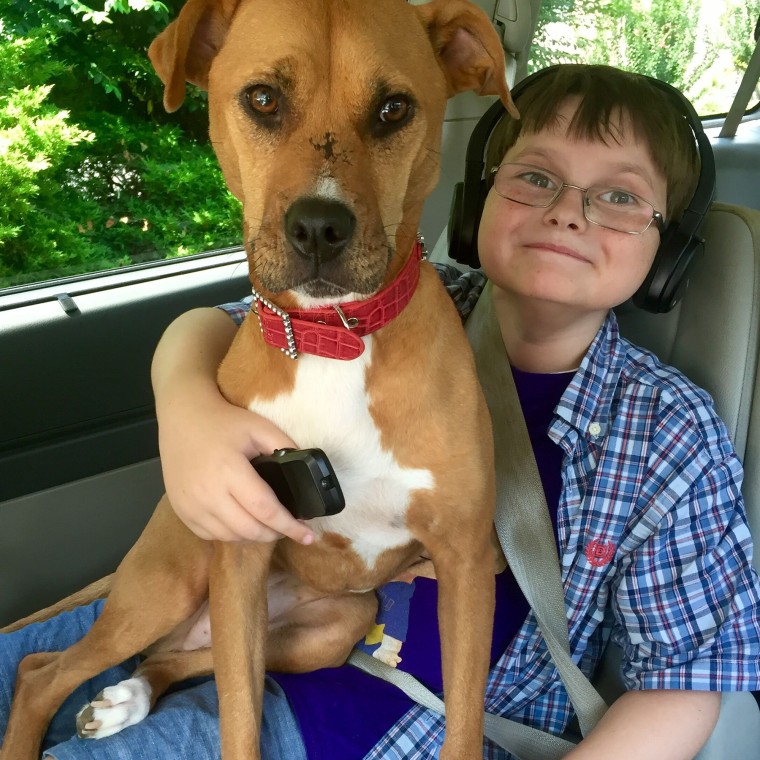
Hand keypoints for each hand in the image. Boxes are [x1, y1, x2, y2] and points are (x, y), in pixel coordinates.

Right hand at [158, 381, 314, 544]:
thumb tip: (307, 473)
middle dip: (275, 534)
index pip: (265, 510)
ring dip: (254, 536)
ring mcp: (191, 505)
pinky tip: (242, 523)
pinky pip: (211, 535)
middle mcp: (208, 494)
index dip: (289, 526)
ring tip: (268, 525)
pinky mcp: (181, 511)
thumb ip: (285, 448)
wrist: (183, 418)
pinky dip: (231, 535)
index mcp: (230, 471)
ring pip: (231, 537)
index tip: (308, 536)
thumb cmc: (224, 422)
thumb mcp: (260, 427)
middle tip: (288, 528)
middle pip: (249, 530)